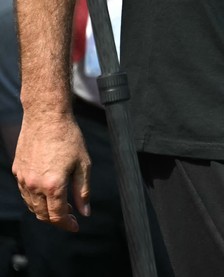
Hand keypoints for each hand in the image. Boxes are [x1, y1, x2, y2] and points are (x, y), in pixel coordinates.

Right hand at [13, 112, 90, 232]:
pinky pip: (25, 192)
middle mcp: (34, 185)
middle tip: (71, 216)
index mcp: (52, 185)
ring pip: (32, 205)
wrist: (47, 118)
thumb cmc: (69, 138)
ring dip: (45, 210)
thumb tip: (85, 212)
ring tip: (62, 204)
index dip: (67, 224)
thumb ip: (83, 191)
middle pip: (42, 215)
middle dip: (57, 220)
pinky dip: (36, 198)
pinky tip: (48, 192)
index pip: (57, 215)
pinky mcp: (17, 171)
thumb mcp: (84, 165)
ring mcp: (23, 178)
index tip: (76, 226)